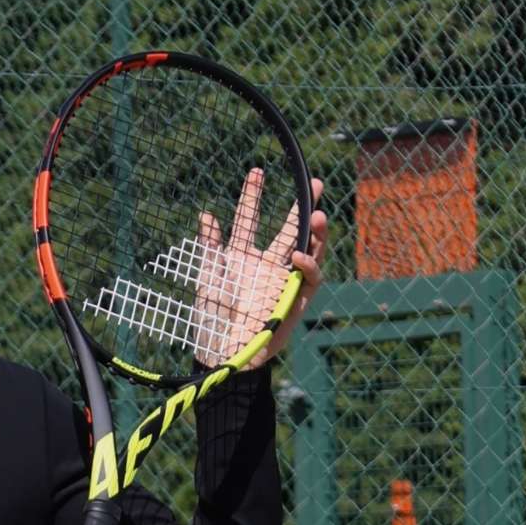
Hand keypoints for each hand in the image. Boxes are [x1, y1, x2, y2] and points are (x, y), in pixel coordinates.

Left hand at [194, 171, 328, 367]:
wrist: (223, 352)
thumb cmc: (212, 318)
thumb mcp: (208, 279)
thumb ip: (210, 248)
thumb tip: (207, 214)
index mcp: (242, 256)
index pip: (250, 219)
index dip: (253, 196)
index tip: (256, 171)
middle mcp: (267, 263)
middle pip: (290, 228)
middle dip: (303, 206)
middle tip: (315, 183)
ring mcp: (283, 279)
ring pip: (308, 249)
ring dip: (315, 232)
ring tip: (318, 215)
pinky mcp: (296, 298)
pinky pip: (309, 279)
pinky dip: (307, 266)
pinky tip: (299, 257)